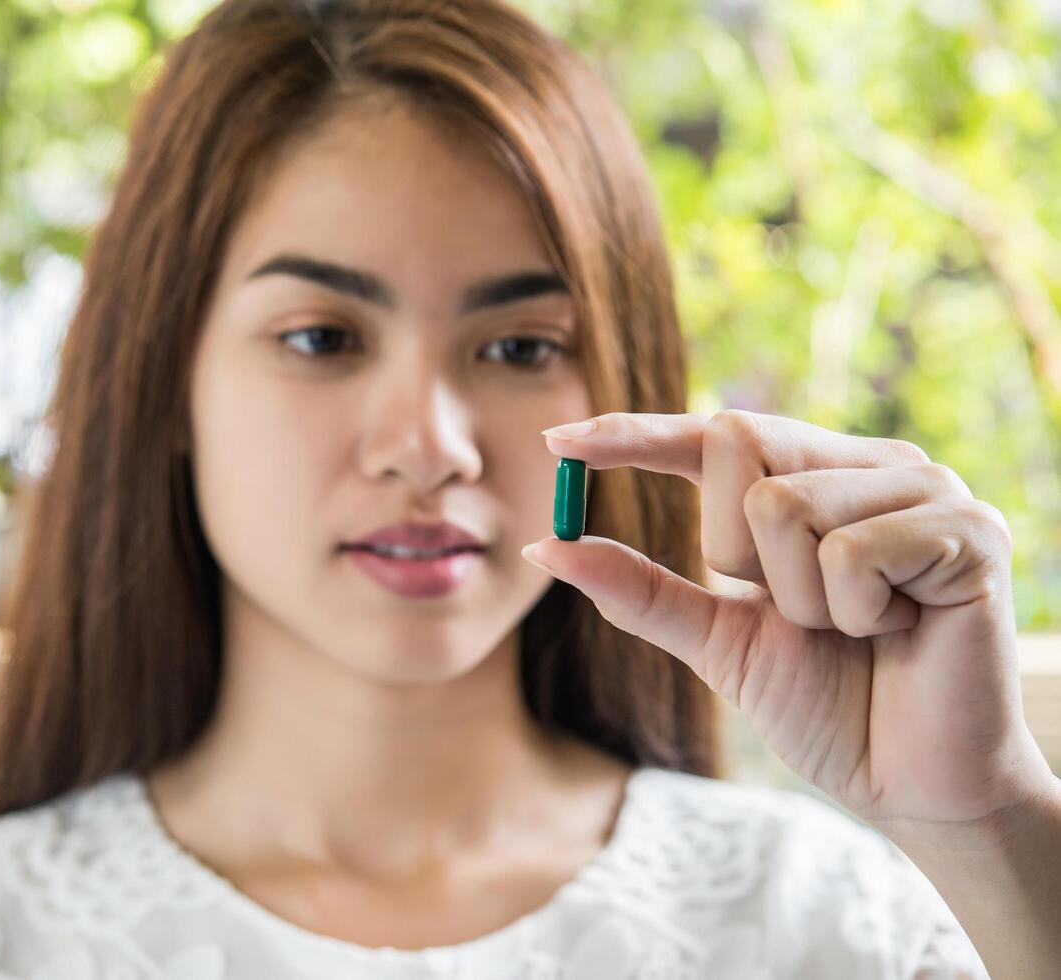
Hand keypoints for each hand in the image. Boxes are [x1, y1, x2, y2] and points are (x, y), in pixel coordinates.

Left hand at [522, 410, 1056, 848]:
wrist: (912, 783)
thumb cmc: (827, 705)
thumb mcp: (717, 640)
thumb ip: (641, 589)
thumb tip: (546, 546)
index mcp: (814, 480)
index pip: (711, 434)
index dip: (633, 433)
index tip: (557, 441)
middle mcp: (870, 465)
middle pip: (735, 439)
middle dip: (733, 548)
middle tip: (796, 610)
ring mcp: (927, 489)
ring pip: (785, 504)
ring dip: (799, 598)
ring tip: (857, 630)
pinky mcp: (970, 530)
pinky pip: (851, 551)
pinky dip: (852, 612)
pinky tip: (897, 631)